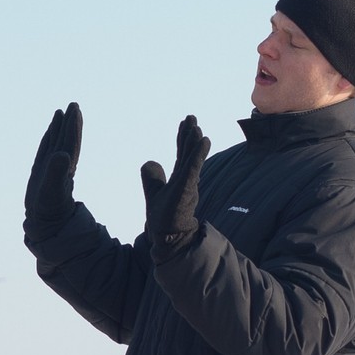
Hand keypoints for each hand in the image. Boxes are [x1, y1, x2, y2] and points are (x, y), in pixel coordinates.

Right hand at [24, 102, 82, 236]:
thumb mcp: (52, 190)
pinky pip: (46, 152)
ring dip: (59, 129)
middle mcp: (60, 166)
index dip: (73, 127)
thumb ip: (56, 173)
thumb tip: (63, 154)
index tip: (75, 110)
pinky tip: (50, 131)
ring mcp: (51, 169)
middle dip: (69, 123)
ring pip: (57, 144)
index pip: (71, 143)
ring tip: (61, 112)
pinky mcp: (42, 173)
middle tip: (73, 105)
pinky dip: (48, 140)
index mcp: (65, 168)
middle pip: (66, 140)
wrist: (44, 224)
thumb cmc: (49, 210)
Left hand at [140, 116, 209, 251]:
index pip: (181, 154)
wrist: (169, 237)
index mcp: (179, 179)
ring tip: (197, 128)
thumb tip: (150, 161)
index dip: (183, 138)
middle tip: (191, 117)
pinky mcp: (186, 189)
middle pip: (187, 153)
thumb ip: (152, 176)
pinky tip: (203, 141)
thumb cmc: (164, 218)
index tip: (185, 122)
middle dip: (189, 135)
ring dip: (194, 142)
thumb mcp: (153, 192)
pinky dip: (198, 155)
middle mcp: (185, 179)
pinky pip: (193, 169)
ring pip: (191, 159)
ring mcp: (187, 184)